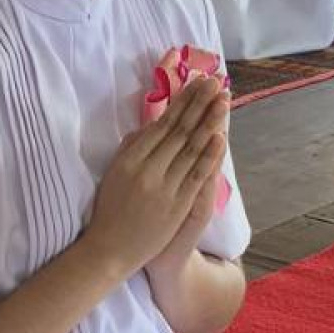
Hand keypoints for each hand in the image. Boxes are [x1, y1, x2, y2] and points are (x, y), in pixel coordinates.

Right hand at [85, 78, 229, 281]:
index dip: (181, 102)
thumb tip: (150, 127)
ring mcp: (163, 187)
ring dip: (209, 121)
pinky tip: (220, 136)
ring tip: (223, 100)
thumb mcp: (114, 175)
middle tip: (213, 81)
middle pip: (178, 130)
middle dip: (198, 103)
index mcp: (129, 159)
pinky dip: (209, 154)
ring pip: (190, 148)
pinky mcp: (177, 204)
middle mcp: (146, 169)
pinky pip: (196, 175)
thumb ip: (131, 150)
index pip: (161, 124)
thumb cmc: (110, 211)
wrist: (110, 250)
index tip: (194, 83)